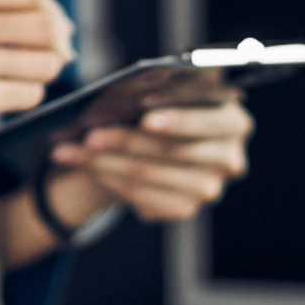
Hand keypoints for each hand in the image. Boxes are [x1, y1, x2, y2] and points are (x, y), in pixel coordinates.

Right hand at [0, 0, 74, 176]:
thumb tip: (64, 24)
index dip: (50, 10)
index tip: (48, 28)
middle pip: (47, 25)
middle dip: (55, 44)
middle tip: (44, 58)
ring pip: (47, 62)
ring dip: (40, 74)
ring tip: (12, 79)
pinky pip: (32, 95)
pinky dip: (23, 99)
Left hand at [49, 96, 253, 221]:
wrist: (153, 146)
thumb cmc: (159, 109)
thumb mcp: (160, 96)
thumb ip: (151, 95)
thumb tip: (117, 99)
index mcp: (234, 121)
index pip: (209, 120)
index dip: (177, 116)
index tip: (143, 109)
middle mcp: (229, 158)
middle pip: (174, 150)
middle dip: (127, 140)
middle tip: (90, 135)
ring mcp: (209, 188)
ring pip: (151, 174)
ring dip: (105, 161)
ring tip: (71, 149)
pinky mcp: (185, 209)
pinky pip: (142, 196)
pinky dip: (107, 178)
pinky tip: (83, 165)